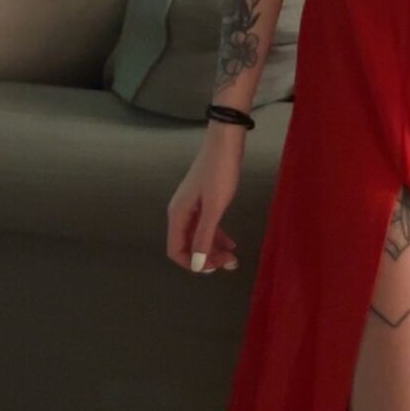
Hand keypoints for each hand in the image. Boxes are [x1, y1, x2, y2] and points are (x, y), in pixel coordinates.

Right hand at [166, 123, 242, 275]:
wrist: (226, 141)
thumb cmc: (220, 173)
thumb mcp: (214, 208)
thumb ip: (204, 237)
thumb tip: (195, 265)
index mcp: (178, 215)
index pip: (175, 250)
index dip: (192, 264)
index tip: (214, 268)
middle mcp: (180, 212)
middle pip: (188, 245)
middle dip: (207, 258)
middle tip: (230, 264)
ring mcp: (192, 206)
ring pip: (199, 236)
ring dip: (214, 249)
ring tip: (233, 258)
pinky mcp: (204, 200)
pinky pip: (206, 225)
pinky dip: (217, 236)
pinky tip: (231, 243)